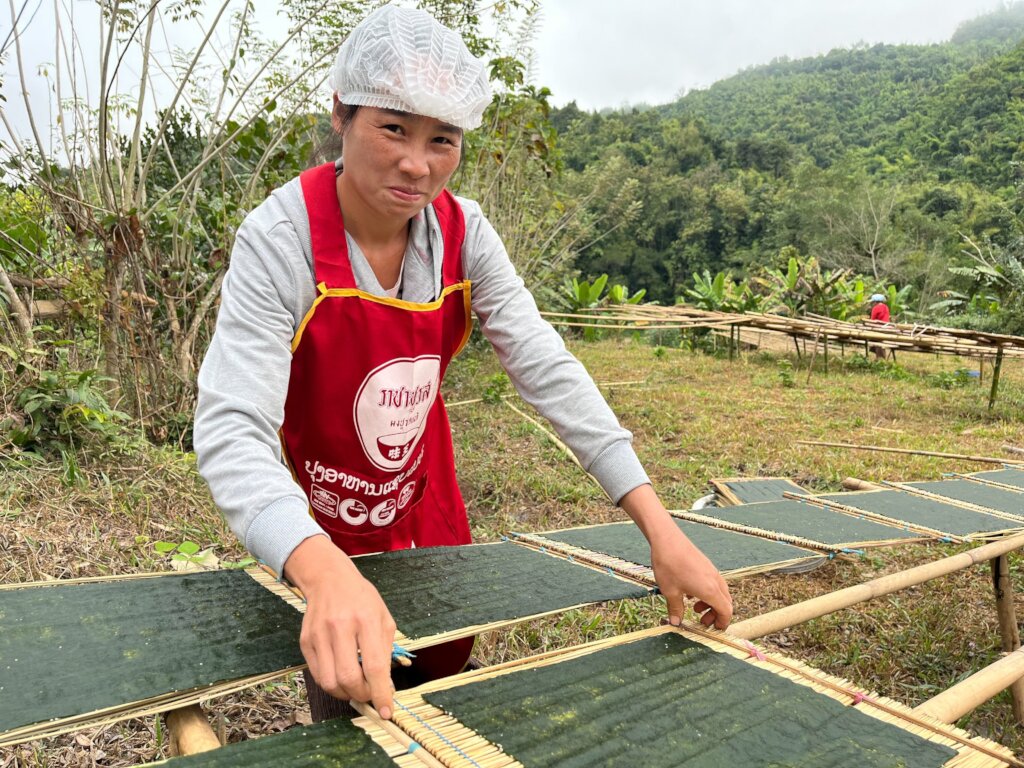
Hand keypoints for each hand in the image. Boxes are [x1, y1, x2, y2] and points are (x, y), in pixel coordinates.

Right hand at [284, 535, 397, 717]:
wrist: (329, 579)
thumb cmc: (362, 599)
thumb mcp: (384, 617)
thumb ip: (386, 650)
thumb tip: (384, 685)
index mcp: (365, 619)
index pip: (374, 665)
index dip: (381, 692)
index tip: (386, 711)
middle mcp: (340, 627)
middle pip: (348, 678)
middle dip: (362, 695)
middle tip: (370, 694)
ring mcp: (319, 635)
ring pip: (329, 682)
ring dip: (345, 694)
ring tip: (356, 688)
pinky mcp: (305, 641)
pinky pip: (317, 675)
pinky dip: (332, 684)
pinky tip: (341, 677)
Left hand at [619, 485, 732, 628]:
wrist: (666, 539)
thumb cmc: (669, 565)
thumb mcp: (670, 592)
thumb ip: (676, 609)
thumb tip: (676, 623)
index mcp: (710, 590)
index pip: (726, 611)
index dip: (722, 623)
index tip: (713, 630)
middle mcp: (715, 580)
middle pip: (725, 603)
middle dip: (716, 615)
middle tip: (702, 621)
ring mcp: (712, 571)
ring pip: (720, 592)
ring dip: (712, 603)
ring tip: (695, 607)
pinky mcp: (706, 565)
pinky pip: (714, 583)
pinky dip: (708, 592)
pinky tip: (690, 592)